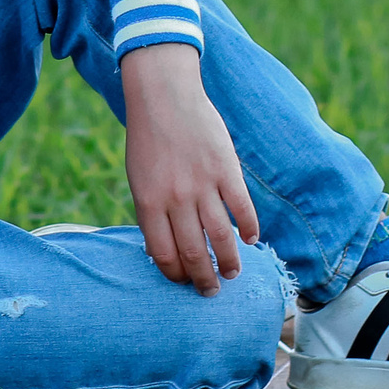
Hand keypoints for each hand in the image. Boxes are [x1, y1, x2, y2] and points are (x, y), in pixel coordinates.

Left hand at [121, 42, 260, 296]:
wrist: (164, 97)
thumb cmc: (148, 141)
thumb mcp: (138, 179)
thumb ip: (150, 214)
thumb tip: (161, 253)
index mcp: (149, 202)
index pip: (164, 254)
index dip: (175, 275)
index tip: (183, 282)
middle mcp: (176, 198)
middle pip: (195, 253)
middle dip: (204, 279)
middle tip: (211, 290)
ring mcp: (204, 185)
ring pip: (223, 239)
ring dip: (229, 262)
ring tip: (232, 273)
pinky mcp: (227, 170)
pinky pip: (243, 210)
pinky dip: (250, 229)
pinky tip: (250, 239)